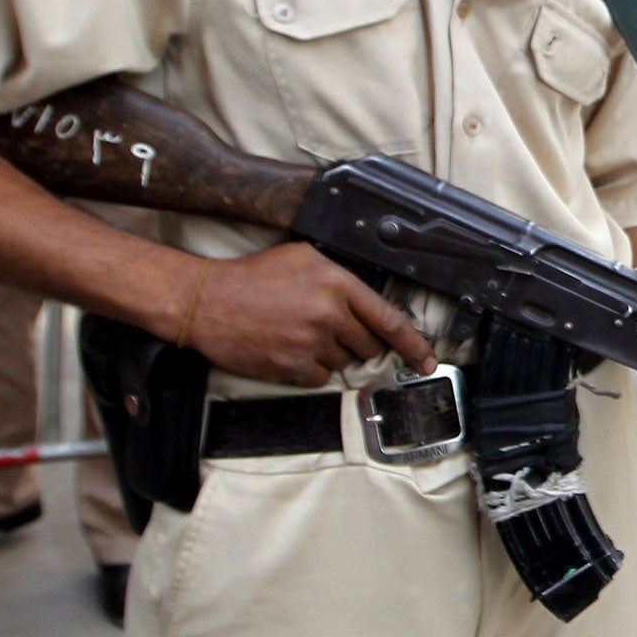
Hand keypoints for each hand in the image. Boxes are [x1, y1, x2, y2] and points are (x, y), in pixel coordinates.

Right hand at [183, 243, 436, 386]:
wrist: (208, 301)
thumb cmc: (254, 276)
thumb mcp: (304, 258)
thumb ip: (341, 279)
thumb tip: (368, 302)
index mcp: (337, 283)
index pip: (390, 320)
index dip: (414, 344)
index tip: (427, 360)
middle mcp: (329, 314)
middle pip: (368, 346)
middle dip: (357, 341)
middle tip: (327, 327)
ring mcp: (311, 342)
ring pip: (343, 362)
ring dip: (329, 353)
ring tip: (298, 332)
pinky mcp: (292, 366)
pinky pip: (320, 378)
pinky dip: (309, 369)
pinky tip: (289, 348)